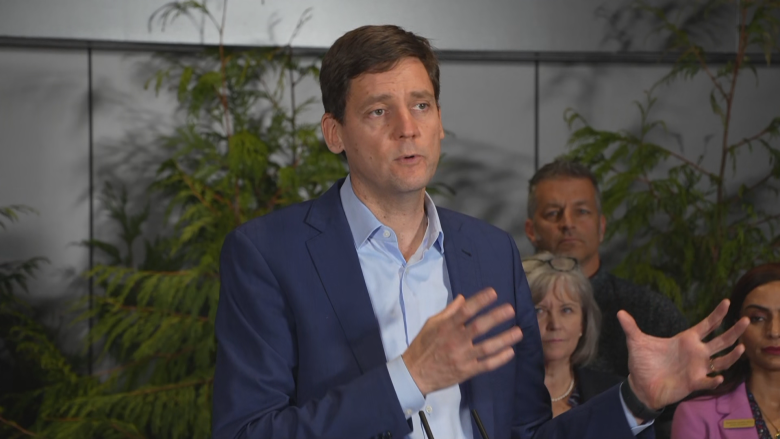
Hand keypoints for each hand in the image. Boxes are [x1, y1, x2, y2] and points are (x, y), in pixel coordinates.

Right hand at [401, 287, 522, 395]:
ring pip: (487, 347)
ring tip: (518, 332)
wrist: (415, 373)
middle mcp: (455, 340)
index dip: (480, 300)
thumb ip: (448, 311)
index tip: (493, 293)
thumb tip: (463, 298)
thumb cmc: (423, 346)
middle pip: (479, 327)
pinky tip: (510, 352)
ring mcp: (462, 357)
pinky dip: (499, 359)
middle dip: (496, 317)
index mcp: (446, 326)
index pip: (465, 310)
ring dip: (504, 339)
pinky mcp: (466, 371)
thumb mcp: (431, 324)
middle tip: (511, 309)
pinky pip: (486, 365)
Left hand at [619, 299, 748, 410]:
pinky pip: (708, 381)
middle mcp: (696, 352)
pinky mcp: (693, 382)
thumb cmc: (642, 363)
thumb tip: (619, 312)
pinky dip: (714, 379)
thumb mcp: (636, 342)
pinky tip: (718, 376)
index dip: (716, 314)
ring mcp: (697, 368)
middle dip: (734, 331)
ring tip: (740, 347)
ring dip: (732, 356)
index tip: (726, 301)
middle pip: (721, 340)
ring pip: (722, 361)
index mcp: (686, 339)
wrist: (640, 385)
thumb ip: (631, 327)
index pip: (706, 325)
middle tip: (746, 320)